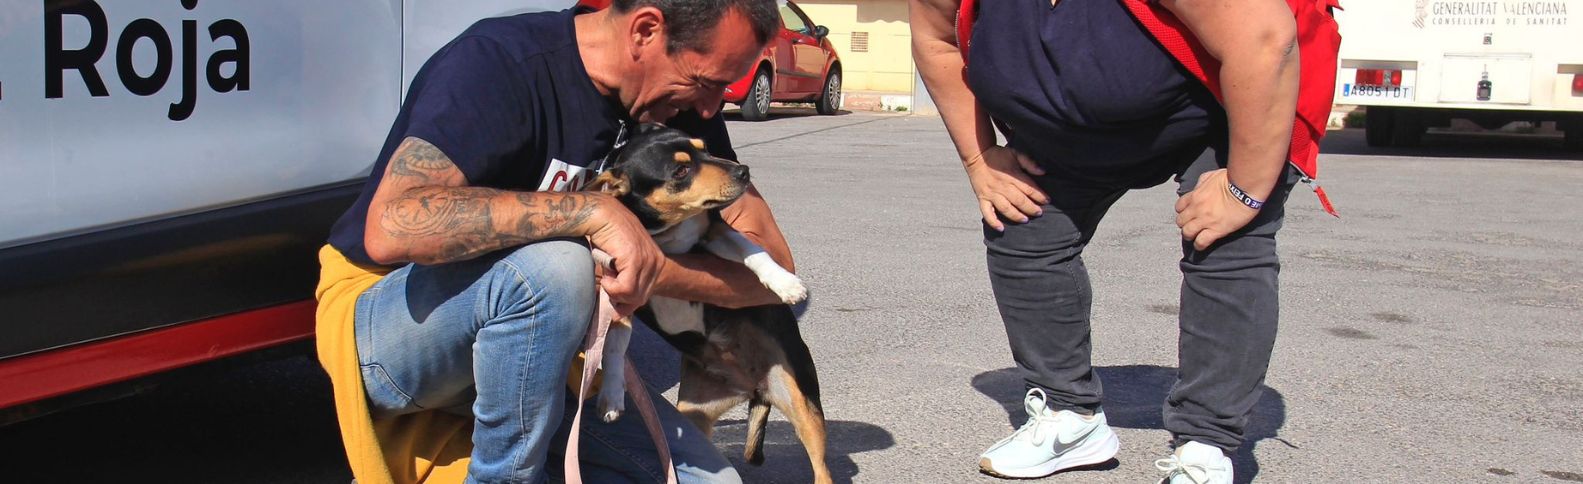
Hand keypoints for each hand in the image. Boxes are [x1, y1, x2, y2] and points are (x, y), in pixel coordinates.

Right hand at [586, 197, 663, 316]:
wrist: (600, 214)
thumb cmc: (605, 238)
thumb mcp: (620, 264)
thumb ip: (623, 283)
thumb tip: (616, 313)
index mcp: (656, 263)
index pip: (643, 296)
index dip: (625, 304)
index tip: (613, 304)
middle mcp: (657, 262)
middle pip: (638, 300)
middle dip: (618, 296)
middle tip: (606, 278)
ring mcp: (648, 261)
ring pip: (631, 296)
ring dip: (612, 288)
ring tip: (607, 269)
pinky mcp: (636, 260)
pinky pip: (624, 289)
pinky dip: (610, 285)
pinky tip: (606, 268)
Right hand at [963, 146, 1048, 230]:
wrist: (976, 156)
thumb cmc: (998, 155)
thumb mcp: (1015, 153)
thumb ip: (1029, 162)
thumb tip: (1042, 172)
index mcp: (1012, 175)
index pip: (1029, 188)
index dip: (1040, 195)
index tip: (1047, 200)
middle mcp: (1002, 187)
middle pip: (1020, 200)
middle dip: (1031, 208)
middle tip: (1039, 213)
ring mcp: (992, 194)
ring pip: (1006, 208)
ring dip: (1016, 215)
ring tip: (1025, 220)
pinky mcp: (982, 199)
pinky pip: (987, 212)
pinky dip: (993, 222)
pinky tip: (1001, 228)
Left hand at [1175, 169, 1259, 250]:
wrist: (1245, 188)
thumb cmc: (1232, 179)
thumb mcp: (1212, 175)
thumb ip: (1202, 182)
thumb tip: (1199, 187)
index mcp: (1195, 195)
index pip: (1179, 207)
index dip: (1182, 212)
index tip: (1188, 214)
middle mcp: (1196, 209)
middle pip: (1181, 221)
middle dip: (1184, 224)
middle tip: (1191, 226)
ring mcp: (1205, 220)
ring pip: (1187, 233)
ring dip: (1189, 235)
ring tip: (1194, 237)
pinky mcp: (1217, 230)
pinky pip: (1201, 242)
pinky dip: (1199, 245)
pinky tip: (1201, 246)